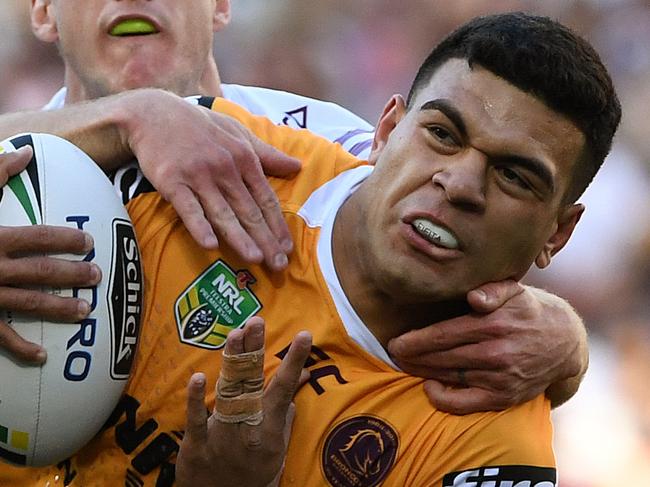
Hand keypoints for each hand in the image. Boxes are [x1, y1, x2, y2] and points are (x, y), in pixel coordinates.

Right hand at [0, 146, 100, 364]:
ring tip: (85, 311)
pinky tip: (42, 356)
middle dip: (72, 274)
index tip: (89, 241)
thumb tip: (28, 151)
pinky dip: (20, 348)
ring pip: (29, 304)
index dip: (66, 239)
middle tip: (96, 276)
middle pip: (41, 272)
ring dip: (59, 308)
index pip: (38, 238)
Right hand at [123, 90, 300, 270]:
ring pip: (222, 213)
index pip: (266, 198)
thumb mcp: (237, 133)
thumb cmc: (200, 127)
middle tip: (278, 265)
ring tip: (255, 259)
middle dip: (266, 239)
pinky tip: (210, 245)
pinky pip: (188, 208)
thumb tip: (297, 166)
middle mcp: (225, 168)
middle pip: (249, 210)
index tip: (288, 248)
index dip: (278, 225)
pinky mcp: (171, 181)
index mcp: (244, 157)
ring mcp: (198, 175)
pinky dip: (199, 226)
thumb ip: (266, 154)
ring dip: (240, 238)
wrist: (153, 114)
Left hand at [176, 317, 311, 486]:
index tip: (304, 336)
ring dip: (231, 363)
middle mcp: (248, 428)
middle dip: (254, 350)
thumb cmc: (253, 475)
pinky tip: (199, 377)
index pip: (283, 388)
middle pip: (252, 383)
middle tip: (256, 321)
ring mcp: (221, 436)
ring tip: (236, 334)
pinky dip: (197, 400)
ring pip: (227, 393)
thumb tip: (299, 381)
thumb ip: (285, 414)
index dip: (294, 361)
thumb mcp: (277, 450)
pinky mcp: (196, 445)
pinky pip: (196, 420)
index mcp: (269, 429)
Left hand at [387, 280, 586, 413]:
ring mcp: (500, 377)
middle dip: (412, 356)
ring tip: (404, 365)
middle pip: (441, 356)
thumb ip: (493, 289)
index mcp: (493, 323)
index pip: (443, 334)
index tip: (394, 342)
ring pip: (449, 376)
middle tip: (393, 354)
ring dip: (422, 372)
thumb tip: (473, 297)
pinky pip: (465, 403)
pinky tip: (429, 386)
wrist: (563, 342)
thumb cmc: (527, 310)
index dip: (414, 340)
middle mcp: (496, 352)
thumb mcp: (515, 290)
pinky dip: (443, 398)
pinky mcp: (504, 397)